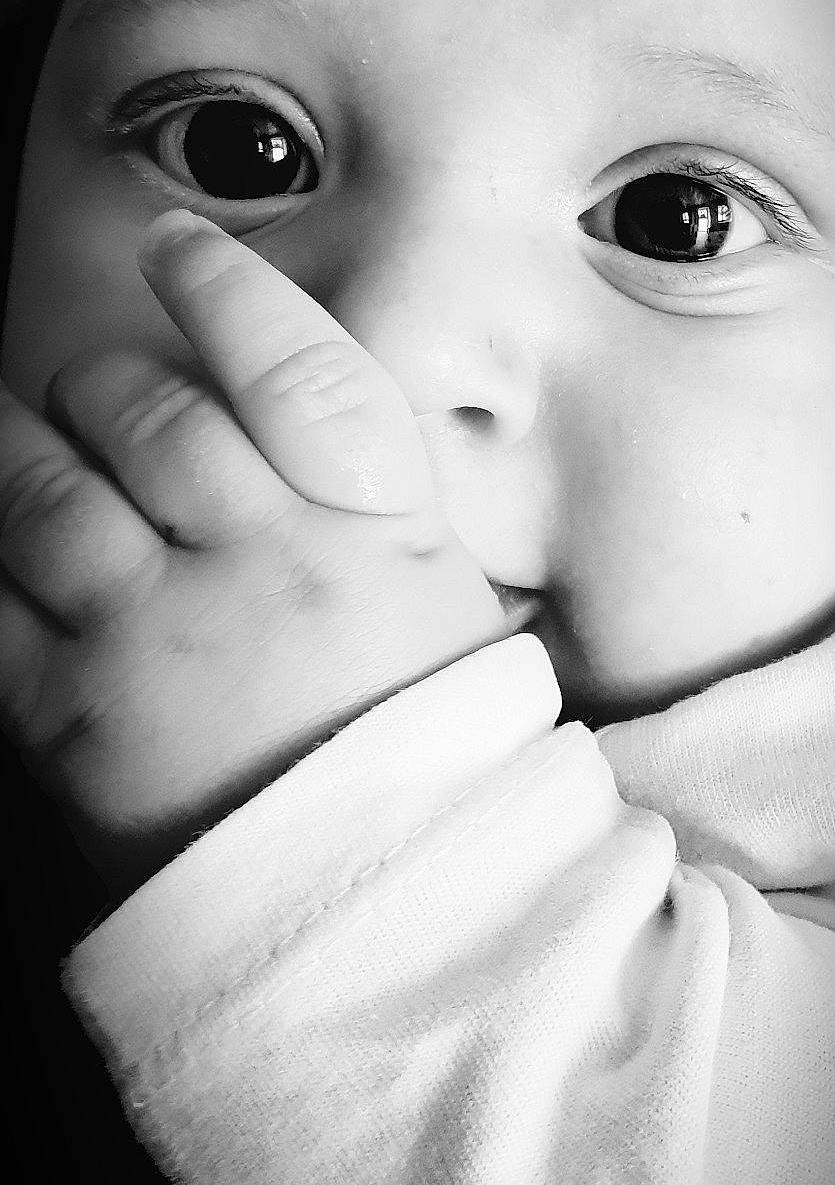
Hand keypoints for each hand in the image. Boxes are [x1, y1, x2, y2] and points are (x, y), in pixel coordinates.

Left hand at [0, 211, 502, 893]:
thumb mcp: (443, 613)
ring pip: (45, 490)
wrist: (382, 934)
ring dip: (18, 447)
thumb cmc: (424, 767)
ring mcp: (158, 643)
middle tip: (103, 393)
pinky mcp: (71, 723)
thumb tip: (275, 428)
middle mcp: (263, 569)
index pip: (295, 371)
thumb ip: (367, 512)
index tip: (178, 250)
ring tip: (21, 433)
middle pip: (149, 415)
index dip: (225, 294)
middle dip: (109, 385)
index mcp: (374, 538)